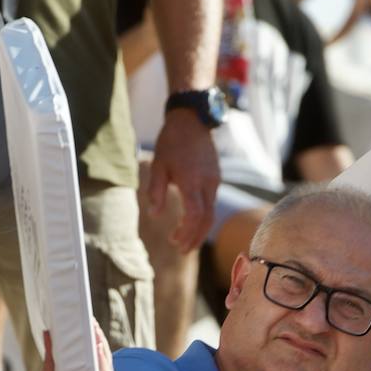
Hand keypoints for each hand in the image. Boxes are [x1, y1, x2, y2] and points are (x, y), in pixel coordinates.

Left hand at [30, 321, 117, 370]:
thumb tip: (50, 333)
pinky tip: (97, 350)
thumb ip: (53, 360)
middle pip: (103, 362)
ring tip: (93, 329)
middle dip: (97, 339)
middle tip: (89, 319)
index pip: (95, 360)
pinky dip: (102, 366)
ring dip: (101, 348)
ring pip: (106, 370)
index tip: (85, 321)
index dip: (92, 340)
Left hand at [146, 110, 219, 251]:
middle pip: (206, 220)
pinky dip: (203, 218)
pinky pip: (211, 203)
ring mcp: (214, 181)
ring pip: (211, 213)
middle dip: (195, 238)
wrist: (192, 120)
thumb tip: (154, 215)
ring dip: (200, 231)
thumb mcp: (158, 165)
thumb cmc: (171, 142)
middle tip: (182, 250)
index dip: (186, 232)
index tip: (174, 241)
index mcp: (191, 181)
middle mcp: (207, 183)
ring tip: (186, 242)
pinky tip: (192, 223)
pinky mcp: (216, 178)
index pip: (194, 216)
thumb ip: (156, 191)